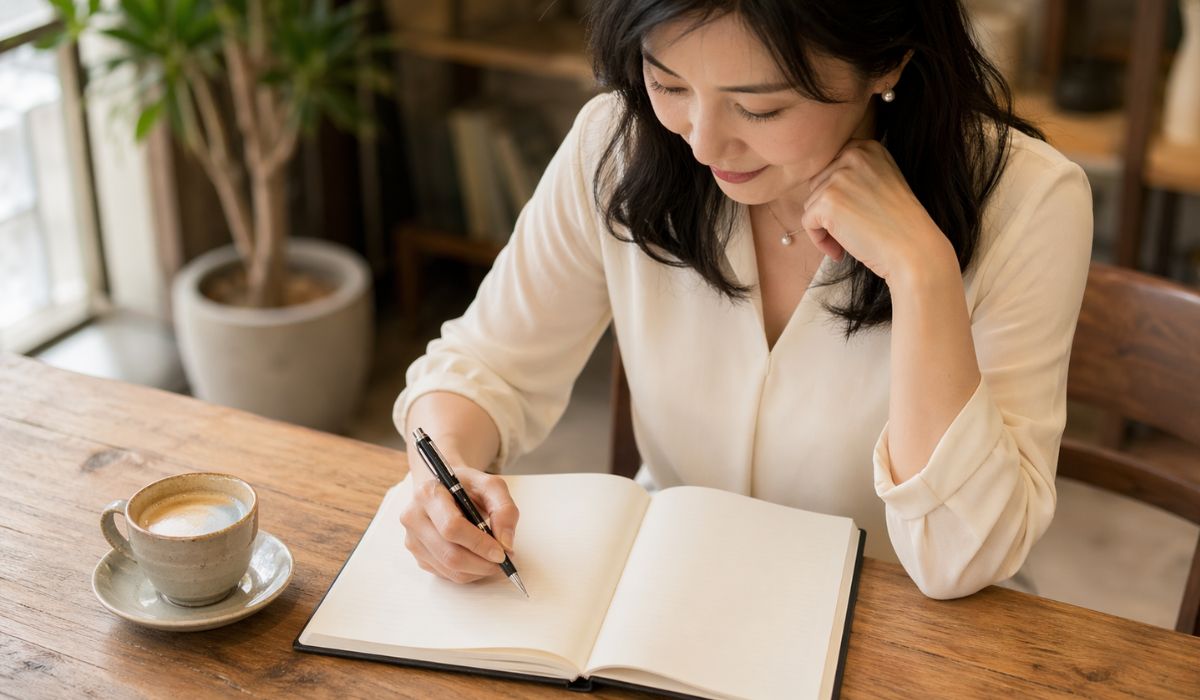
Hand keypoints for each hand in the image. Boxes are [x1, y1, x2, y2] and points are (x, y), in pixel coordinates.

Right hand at [399, 462, 519, 583]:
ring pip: (449, 569)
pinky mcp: (418, 555)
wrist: (443, 486)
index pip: (452, 528)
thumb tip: (506, 543)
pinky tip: (478, 559)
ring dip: (478, 571)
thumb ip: (504, 509)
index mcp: (428, 494)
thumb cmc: (466, 485)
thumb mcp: (491, 486)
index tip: (502, 552)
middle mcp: (414, 517)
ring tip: (494, 560)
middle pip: (450, 554)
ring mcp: (413, 539)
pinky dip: (468, 572)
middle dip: (482, 563)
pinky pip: (445, 574)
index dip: (479, 544)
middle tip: (503, 561)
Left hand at [800, 139, 953, 284]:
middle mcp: (853, 155)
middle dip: (828, 210)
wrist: (913, 249)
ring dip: (824, 227)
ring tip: (850, 241)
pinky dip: (819, 240)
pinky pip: (807, 222)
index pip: (831, 167)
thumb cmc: (899, 224)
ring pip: (811, 204)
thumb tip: (819, 185)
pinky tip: (840, 252)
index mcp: (867, 148)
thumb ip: (855, 175)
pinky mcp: (827, 201)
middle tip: (851, 229)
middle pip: (817, 184)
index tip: (852, 214)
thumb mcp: (882, 182)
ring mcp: (839, 177)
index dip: (836, 194)